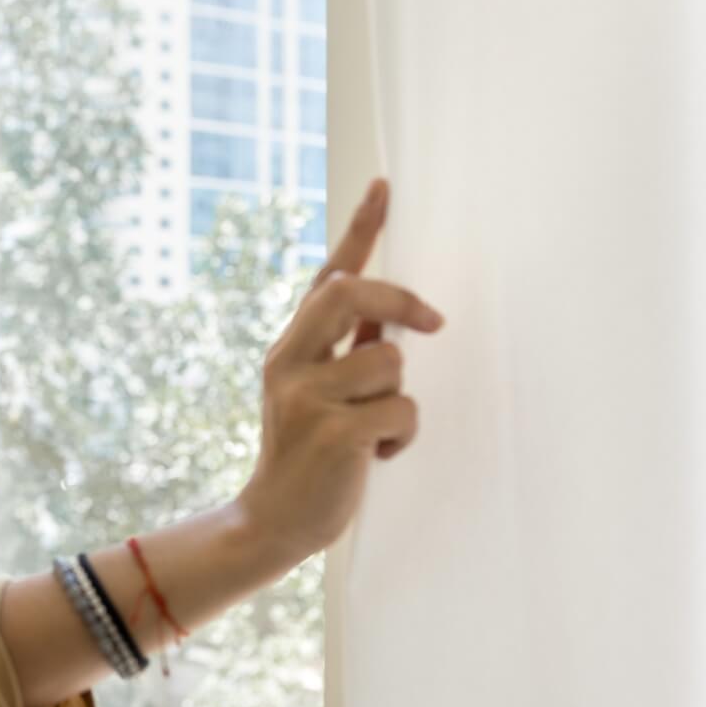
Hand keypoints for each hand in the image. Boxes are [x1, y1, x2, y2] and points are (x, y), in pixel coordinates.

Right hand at [236, 178, 445, 560]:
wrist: (274, 520)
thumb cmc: (308, 455)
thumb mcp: (313, 393)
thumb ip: (343, 350)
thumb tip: (391, 313)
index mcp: (289, 348)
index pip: (326, 277)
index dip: (359, 229)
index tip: (384, 186)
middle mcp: (289, 362)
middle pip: (348, 293)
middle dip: (397, 300)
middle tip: (431, 323)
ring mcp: (307, 397)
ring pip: (390, 361)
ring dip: (400, 398)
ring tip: (379, 430)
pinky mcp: (333, 432)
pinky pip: (401, 409)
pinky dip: (403, 434)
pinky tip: (379, 456)